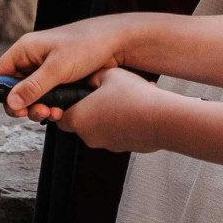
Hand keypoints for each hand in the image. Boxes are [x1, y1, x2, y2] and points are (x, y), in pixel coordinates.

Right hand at [0, 13, 143, 121]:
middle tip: (38, 114)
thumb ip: (33, 86)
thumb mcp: (57, 68)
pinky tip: (61, 111)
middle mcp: (32, 59)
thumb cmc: (87, 44)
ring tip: (53, 113)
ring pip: (31, 97)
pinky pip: (46, 97)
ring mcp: (46, 70)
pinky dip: (51, 107)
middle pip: (14, 90)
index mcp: (25, 50)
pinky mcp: (59, 79)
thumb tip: (11, 102)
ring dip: (39, 108)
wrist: (116, 42)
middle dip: (23, 106)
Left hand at [51, 68, 165, 151]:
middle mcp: (89, 136)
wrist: (162, 120)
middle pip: (81, 123)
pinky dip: (122, 123)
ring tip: (126, 98)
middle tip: (105, 94)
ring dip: (108, 115)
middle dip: (91, 109)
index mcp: (78, 119)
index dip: (66, 107)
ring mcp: (107, 144)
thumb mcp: (109, 75)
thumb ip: (93, 77)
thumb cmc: (133, 97)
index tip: (76, 98)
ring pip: (101, 128)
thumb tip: (89, 80)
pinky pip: (117, 133)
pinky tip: (137, 108)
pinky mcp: (123, 148)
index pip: (61, 118)